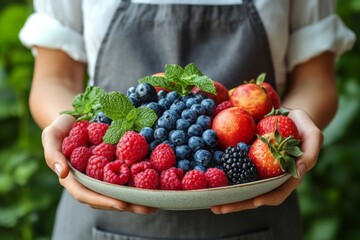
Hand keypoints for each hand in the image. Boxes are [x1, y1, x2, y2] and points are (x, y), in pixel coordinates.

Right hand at [42, 114, 156, 213]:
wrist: (74, 119)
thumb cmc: (60, 128)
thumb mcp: (50, 136)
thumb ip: (53, 154)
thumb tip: (62, 173)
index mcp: (72, 178)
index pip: (87, 194)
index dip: (104, 201)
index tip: (122, 204)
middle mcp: (88, 181)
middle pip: (107, 198)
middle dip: (128, 205)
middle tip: (149, 207)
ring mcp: (101, 175)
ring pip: (118, 191)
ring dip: (136, 198)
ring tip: (156, 201)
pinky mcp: (111, 167)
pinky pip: (124, 177)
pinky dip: (138, 182)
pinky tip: (154, 184)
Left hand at [211, 109, 322, 213]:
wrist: (287, 114)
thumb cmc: (303, 125)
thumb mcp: (314, 136)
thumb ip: (311, 153)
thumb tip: (300, 169)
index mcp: (287, 176)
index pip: (277, 192)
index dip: (267, 198)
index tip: (254, 201)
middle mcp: (270, 175)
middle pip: (253, 194)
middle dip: (237, 203)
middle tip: (218, 208)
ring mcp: (257, 168)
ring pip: (241, 185)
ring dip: (225, 194)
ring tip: (209, 200)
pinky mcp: (246, 158)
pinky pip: (234, 168)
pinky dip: (223, 174)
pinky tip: (209, 177)